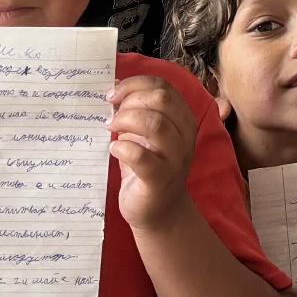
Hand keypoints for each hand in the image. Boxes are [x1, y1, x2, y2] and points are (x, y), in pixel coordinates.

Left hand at [110, 75, 200, 229]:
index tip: (113, 94)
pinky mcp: (160, 180)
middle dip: (130, 100)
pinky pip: (141, 156)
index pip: (163, 87)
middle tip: (112, 116)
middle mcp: (185, 135)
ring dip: (125, 121)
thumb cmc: (148, 168)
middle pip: (161, 99)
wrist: (159, 212)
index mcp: (183, 119)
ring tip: (111, 130)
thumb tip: (116, 85)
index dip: (135, 84)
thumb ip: (137, 110)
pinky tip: (114, 151)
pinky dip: (122, 148)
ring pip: (154, 123)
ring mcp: (175, 158)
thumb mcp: (146, 135)